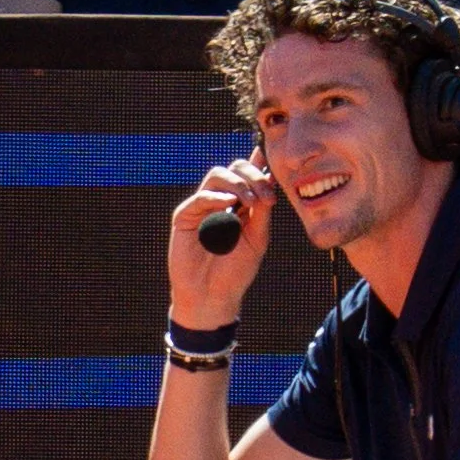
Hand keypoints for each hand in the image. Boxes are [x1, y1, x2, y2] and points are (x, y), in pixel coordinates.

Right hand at [166, 154, 274, 328]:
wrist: (213, 296)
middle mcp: (221, 200)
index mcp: (240, 204)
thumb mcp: (257, 238)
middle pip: (235, 168)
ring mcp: (202, 206)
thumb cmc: (236, 270)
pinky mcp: (185, 216)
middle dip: (253, 175)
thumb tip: (270, 179)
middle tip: (266, 196)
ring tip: (250, 202)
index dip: (260, 163)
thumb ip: (262, 210)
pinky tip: (230, 204)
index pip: (249, 174)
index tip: (274, 163)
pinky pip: (201, 196)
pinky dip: (217, 196)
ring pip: (218, 175)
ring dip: (238, 184)